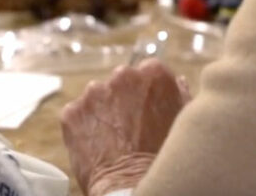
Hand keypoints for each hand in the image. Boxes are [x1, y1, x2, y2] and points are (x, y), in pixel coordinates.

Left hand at [61, 60, 188, 195]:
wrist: (134, 191)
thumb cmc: (166, 161)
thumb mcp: (183, 125)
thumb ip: (180, 96)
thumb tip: (177, 81)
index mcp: (152, 73)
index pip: (149, 72)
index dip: (149, 93)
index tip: (150, 110)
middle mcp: (121, 75)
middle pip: (121, 82)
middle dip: (125, 99)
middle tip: (132, 128)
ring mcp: (93, 92)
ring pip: (98, 97)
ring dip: (104, 112)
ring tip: (115, 139)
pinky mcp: (72, 112)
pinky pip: (78, 115)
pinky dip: (85, 128)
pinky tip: (98, 146)